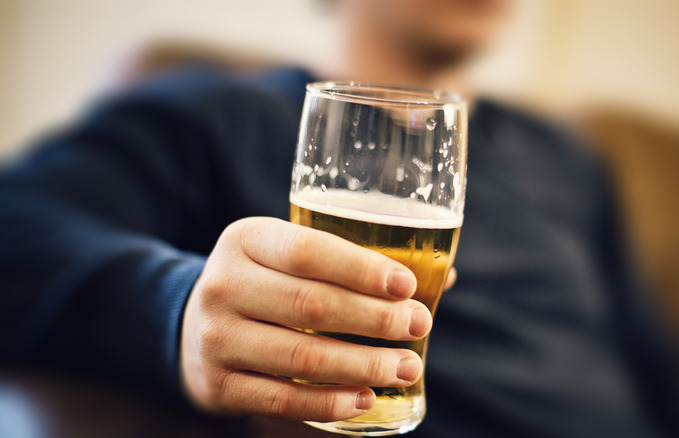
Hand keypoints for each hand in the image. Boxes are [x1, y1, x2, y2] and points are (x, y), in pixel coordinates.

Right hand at [179, 217, 433, 421]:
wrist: (191, 326)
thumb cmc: (264, 284)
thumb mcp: (285, 255)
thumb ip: (351, 261)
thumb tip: (444, 276)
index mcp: (247, 239)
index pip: (309, 250)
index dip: (362, 269)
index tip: (407, 286)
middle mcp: (224, 284)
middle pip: (312, 303)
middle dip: (375, 318)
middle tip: (418, 325)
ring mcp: (216, 337)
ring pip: (302, 355)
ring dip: (363, 365)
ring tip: (405, 367)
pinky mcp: (217, 384)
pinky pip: (282, 398)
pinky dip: (329, 401)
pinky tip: (365, 399)